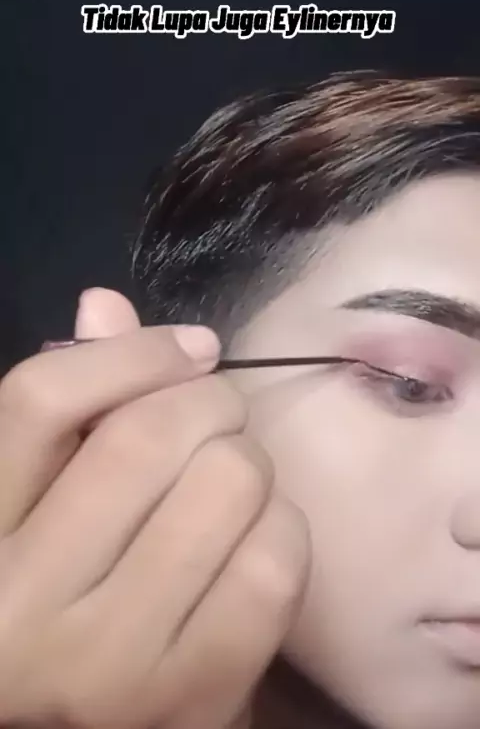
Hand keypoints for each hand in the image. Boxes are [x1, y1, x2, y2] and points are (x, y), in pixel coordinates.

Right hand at [0, 289, 309, 727]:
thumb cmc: (54, 602)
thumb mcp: (36, 505)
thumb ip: (65, 411)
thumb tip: (107, 305)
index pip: (39, 401)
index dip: (128, 352)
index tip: (188, 346)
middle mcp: (22, 606)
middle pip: (150, 437)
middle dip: (208, 400)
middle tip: (216, 412)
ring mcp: (110, 663)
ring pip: (226, 487)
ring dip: (248, 459)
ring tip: (231, 476)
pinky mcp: (193, 701)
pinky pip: (273, 564)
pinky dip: (282, 526)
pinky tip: (257, 534)